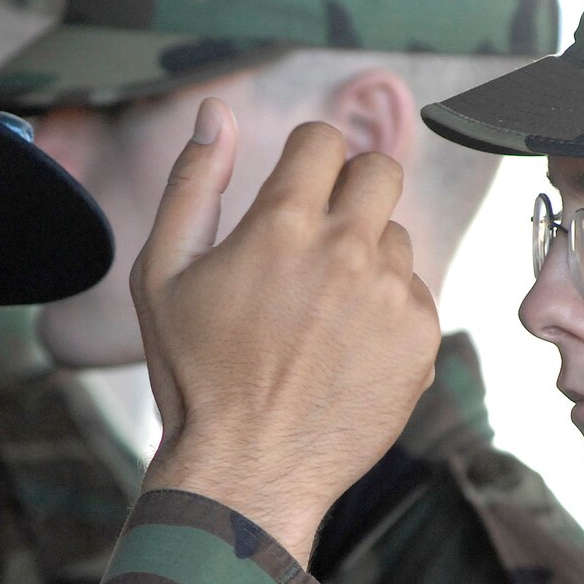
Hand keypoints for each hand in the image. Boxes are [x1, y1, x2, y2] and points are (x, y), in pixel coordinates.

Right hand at [133, 98, 439, 559]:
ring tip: (321, 314)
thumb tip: (215, 111)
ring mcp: (392, 295)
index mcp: (282, 224)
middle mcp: (348, 250)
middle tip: (317, 240)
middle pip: (380, 170)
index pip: (324, 139)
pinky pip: (415, 294)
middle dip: (352, 189)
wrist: (246, 472)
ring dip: (366, 257)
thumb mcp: (162, 274)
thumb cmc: (194, 375)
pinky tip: (345, 349)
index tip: (292, 193)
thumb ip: (192, 182)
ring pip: (396, 237)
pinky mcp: (421, 338)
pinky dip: (386, 311)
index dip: (305, 162)